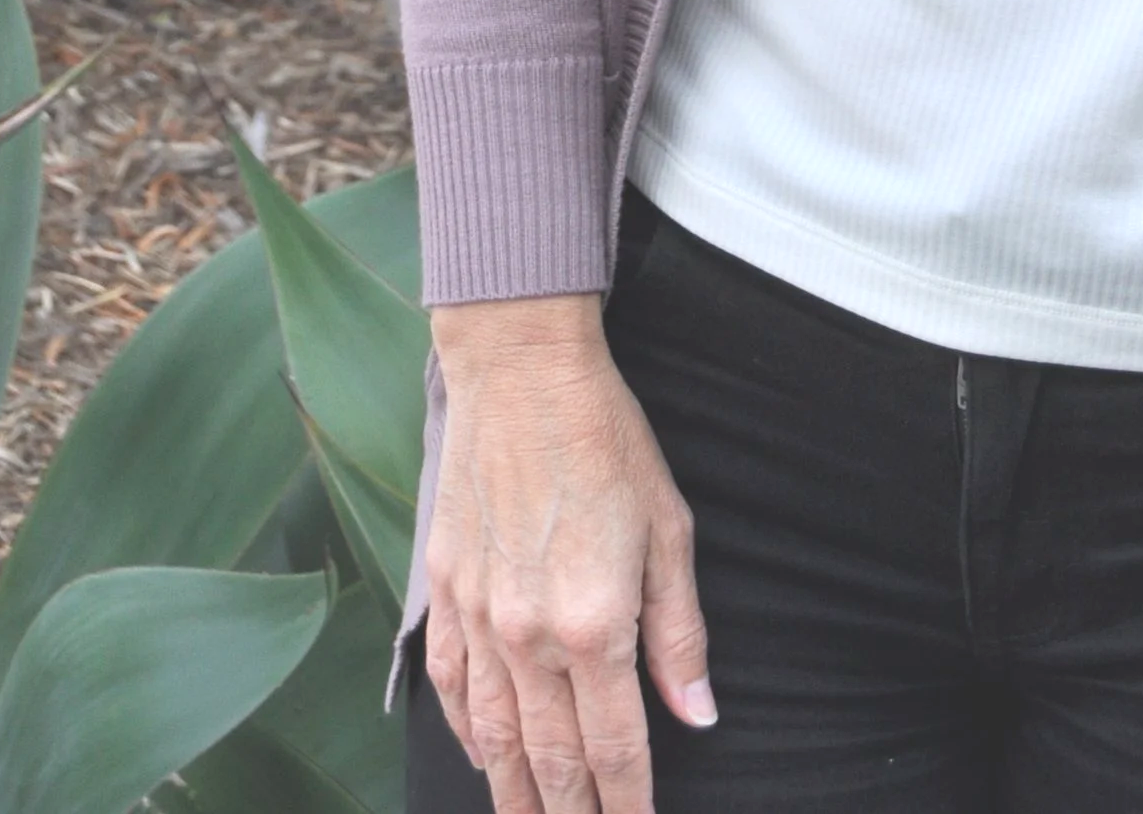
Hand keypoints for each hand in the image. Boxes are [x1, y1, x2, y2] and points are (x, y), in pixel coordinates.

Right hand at [424, 293, 714, 813]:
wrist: (521, 373)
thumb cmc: (606, 438)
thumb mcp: (669, 528)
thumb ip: (679, 632)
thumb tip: (699, 714)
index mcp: (594, 624)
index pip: (615, 747)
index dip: (629, 801)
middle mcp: (529, 637)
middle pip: (549, 760)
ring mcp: (478, 619)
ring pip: (493, 740)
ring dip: (515, 795)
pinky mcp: (443, 594)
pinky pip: (450, 690)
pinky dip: (466, 736)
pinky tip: (482, 759)